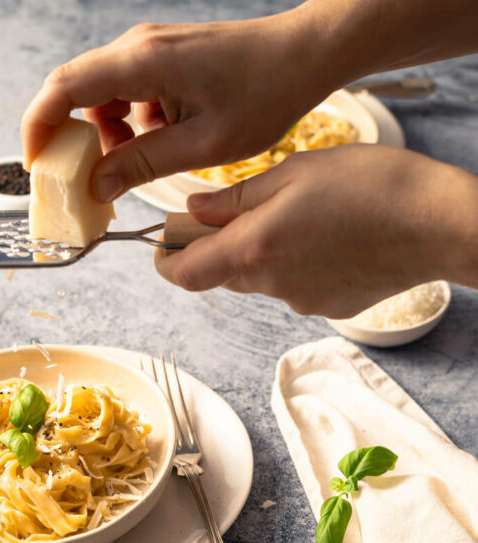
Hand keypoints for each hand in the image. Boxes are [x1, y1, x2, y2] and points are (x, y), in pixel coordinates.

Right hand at [21, 14, 327, 201]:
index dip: (39, 126)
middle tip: (80, 182)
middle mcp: (137, 46)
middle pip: (75, 91)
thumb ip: (143, 164)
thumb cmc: (263, 94)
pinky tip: (160, 143)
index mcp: (143, 62)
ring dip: (105, 136)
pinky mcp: (160, 58)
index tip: (36, 165)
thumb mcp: (202, 144)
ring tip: (136, 165)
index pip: (65, 88)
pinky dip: (129, 125)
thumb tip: (96, 186)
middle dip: (70, 139)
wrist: (300, 56)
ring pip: (100, 97)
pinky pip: (125, 94)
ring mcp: (148, 49)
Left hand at [155, 145, 477, 316]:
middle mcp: (270, 285)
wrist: (436, 225)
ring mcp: (300, 302)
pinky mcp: (328, 308)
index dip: (166, 259)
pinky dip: (299, 264)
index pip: (183, 274)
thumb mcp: (294, 174)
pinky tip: (331, 238)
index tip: (166, 241)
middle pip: (222, 274)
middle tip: (240, 210)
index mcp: (252, 250)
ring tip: (304, 215)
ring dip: (264, 252)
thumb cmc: (370, 187)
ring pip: (261, 279)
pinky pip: (296, 287)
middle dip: (219, 247)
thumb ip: (235, 199)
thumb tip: (191, 212)